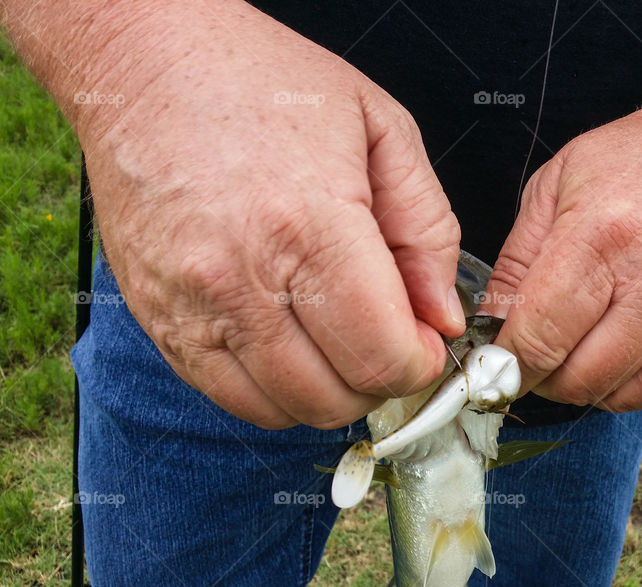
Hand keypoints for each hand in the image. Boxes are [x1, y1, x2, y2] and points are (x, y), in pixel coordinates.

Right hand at [80, 1, 463, 428]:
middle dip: (379, 384)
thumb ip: (429, 232)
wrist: (143, 64)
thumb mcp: (382, 131)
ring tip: (340, 343)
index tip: (425, 342)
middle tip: (386, 342)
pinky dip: (273, 390)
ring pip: (281, 411)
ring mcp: (191, 308)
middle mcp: (243, 280)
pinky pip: (228, 397)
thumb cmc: (264, 83)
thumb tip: (444, 317)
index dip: (420, 365)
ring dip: (327, 394)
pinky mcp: (157, 320)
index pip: (381, 357)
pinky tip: (291, 343)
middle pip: (334, 399)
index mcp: (311, 226)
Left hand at [482, 100, 641, 411]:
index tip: (493, 370)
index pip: (540, 336)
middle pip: (580, 378)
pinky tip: (621, 345)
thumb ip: (515, 264)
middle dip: (544, 380)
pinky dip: (629, 380)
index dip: (506, 366)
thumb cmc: (637, 160)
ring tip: (578, 350)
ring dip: (587, 385)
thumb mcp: (554, 186)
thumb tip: (490, 330)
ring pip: (621, 394)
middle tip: (535, 360)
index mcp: (603, 237)